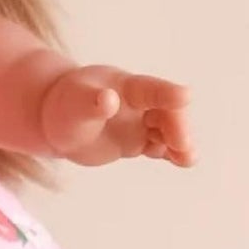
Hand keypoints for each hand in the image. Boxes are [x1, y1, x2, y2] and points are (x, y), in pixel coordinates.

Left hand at [40, 65, 193, 167]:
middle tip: (182, 145)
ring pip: (168, 131)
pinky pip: (161, 147)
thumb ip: (92, 102)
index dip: (168, 93)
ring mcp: (141, 124)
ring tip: (188, 159)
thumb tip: (109, 99)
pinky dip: (173, 154)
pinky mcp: (139, 142)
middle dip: (177, 127)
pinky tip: (183, 161)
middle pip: (167, 112)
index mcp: (127, 86)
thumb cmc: (67, 106)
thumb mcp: (75, 104)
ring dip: (181, 143)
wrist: (59, 123)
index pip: (151, 88)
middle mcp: (140, 104)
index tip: (186, 96)